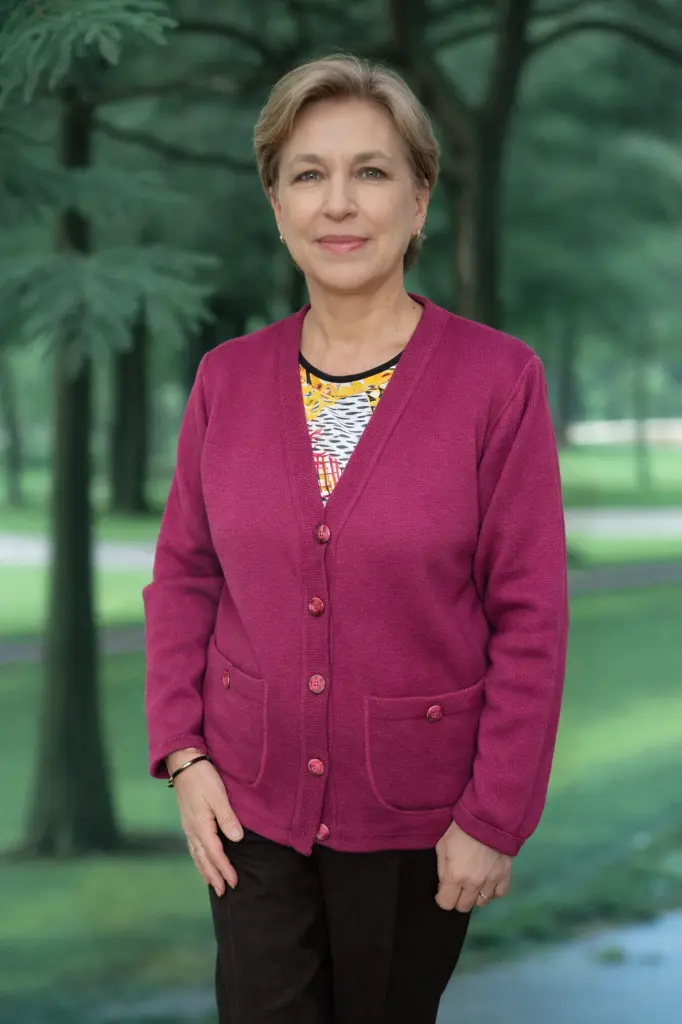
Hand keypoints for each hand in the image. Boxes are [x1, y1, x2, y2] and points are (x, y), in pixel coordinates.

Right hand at [168, 751, 243, 895]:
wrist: (183, 764)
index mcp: (201, 826)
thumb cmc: (203, 778)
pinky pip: (193, 847)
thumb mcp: (218, 795)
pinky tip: (201, 860)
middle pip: (204, 859)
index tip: (235, 882)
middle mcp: (192, 830)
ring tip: (212, 884)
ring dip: (205, 870)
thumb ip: (227, 818)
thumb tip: (237, 840)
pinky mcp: (188, 821)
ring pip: (196, 855)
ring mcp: (188, 826)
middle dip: (214, 876)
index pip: (215, 853)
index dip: (225, 869)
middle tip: (224, 892)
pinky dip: (198, 859)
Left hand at [435, 820, 511, 912]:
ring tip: (474, 883)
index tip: (443, 891)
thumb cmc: (460, 831)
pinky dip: (492, 892)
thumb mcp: (442, 847)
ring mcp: (491, 882)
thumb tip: (444, 886)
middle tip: (458, 886)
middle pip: (464, 907)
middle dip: (458, 899)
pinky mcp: (505, 876)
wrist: (488, 818)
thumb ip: (442, 870)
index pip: (446, 904)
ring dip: (475, 895)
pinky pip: (499, 894)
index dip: (442, 898)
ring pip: (482, 903)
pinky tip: (488, 883)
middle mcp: (473, 884)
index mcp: (455, 877)